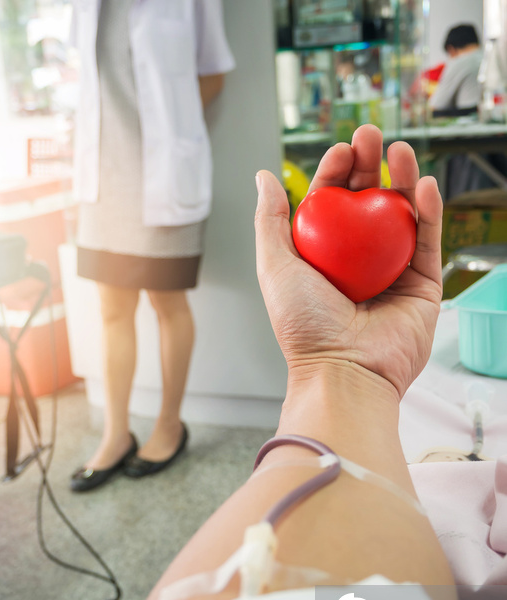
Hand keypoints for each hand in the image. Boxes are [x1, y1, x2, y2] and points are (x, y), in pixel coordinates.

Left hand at [255, 124, 442, 398]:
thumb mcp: (275, 267)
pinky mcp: (422, 287)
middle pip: (367, 205)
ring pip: (401, 217)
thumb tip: (264, 177)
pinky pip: (428, 242)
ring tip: (399, 150)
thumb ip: (269, 221)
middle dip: (370, 166)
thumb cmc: (304, 326)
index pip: (331, 206)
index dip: (335, 174)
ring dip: (402, 179)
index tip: (340, 150)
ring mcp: (392, 274)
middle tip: (371, 136)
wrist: (344, 371)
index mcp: (323, 260)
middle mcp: (357, 264)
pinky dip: (428, 211)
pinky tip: (422, 184)